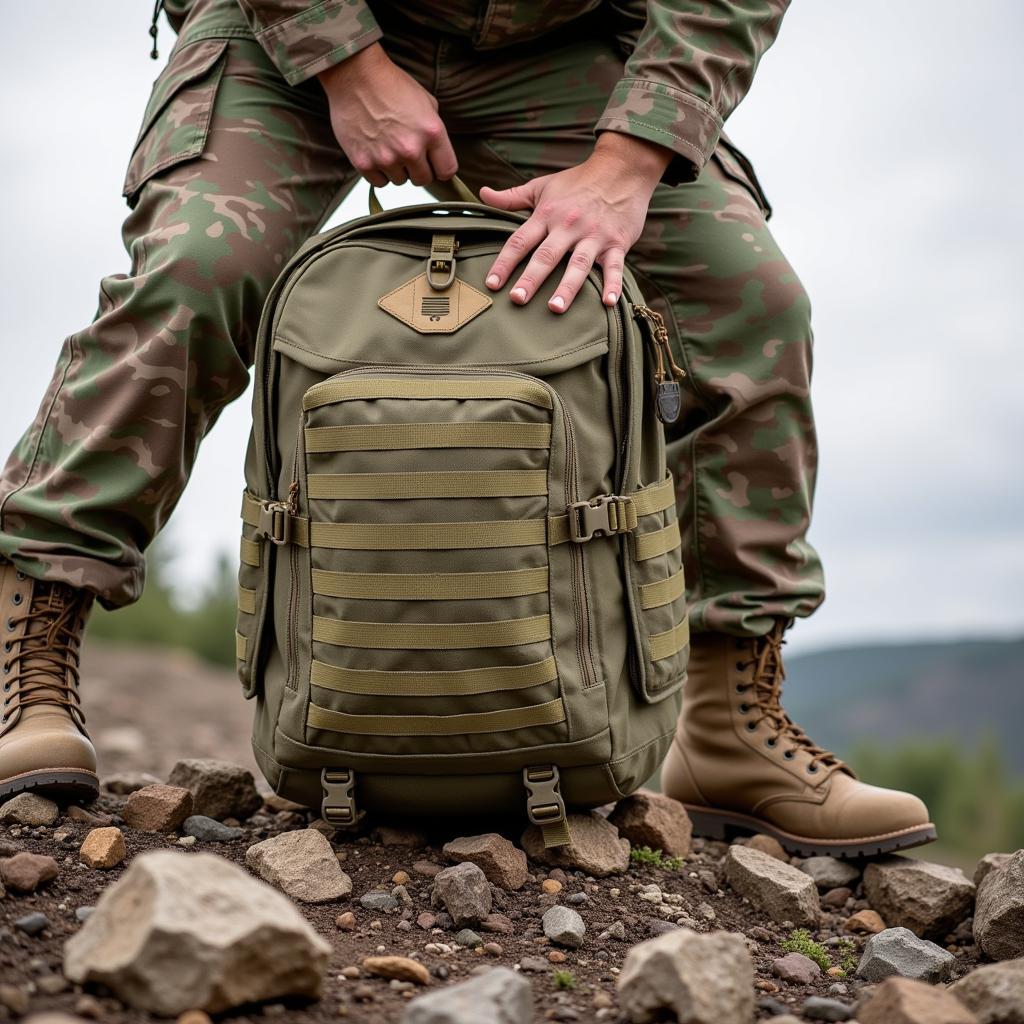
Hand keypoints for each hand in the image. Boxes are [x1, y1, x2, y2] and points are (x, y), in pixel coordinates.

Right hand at [317, 43, 457, 186]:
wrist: (354, 75)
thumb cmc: (390, 84)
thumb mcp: (425, 101)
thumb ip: (434, 130)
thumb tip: (436, 151)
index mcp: (431, 132)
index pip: (447, 171)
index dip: (440, 168)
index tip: (433, 164)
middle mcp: (410, 149)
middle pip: (423, 180)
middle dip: (417, 169)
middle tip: (406, 152)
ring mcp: (386, 158)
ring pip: (400, 181)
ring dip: (396, 168)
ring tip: (387, 146)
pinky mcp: (364, 163)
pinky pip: (379, 181)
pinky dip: (378, 171)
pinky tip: (374, 152)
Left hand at [479, 133, 670, 312]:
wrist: (622, 168)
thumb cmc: (578, 181)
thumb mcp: (542, 186)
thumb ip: (512, 197)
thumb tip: (482, 194)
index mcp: (547, 214)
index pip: (520, 241)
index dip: (504, 262)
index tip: (491, 283)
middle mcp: (569, 226)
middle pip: (546, 256)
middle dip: (531, 278)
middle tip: (517, 299)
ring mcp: (594, 235)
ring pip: (578, 264)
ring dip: (567, 287)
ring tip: (555, 308)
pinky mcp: (617, 243)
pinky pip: (615, 267)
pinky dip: (613, 285)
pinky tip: (608, 303)